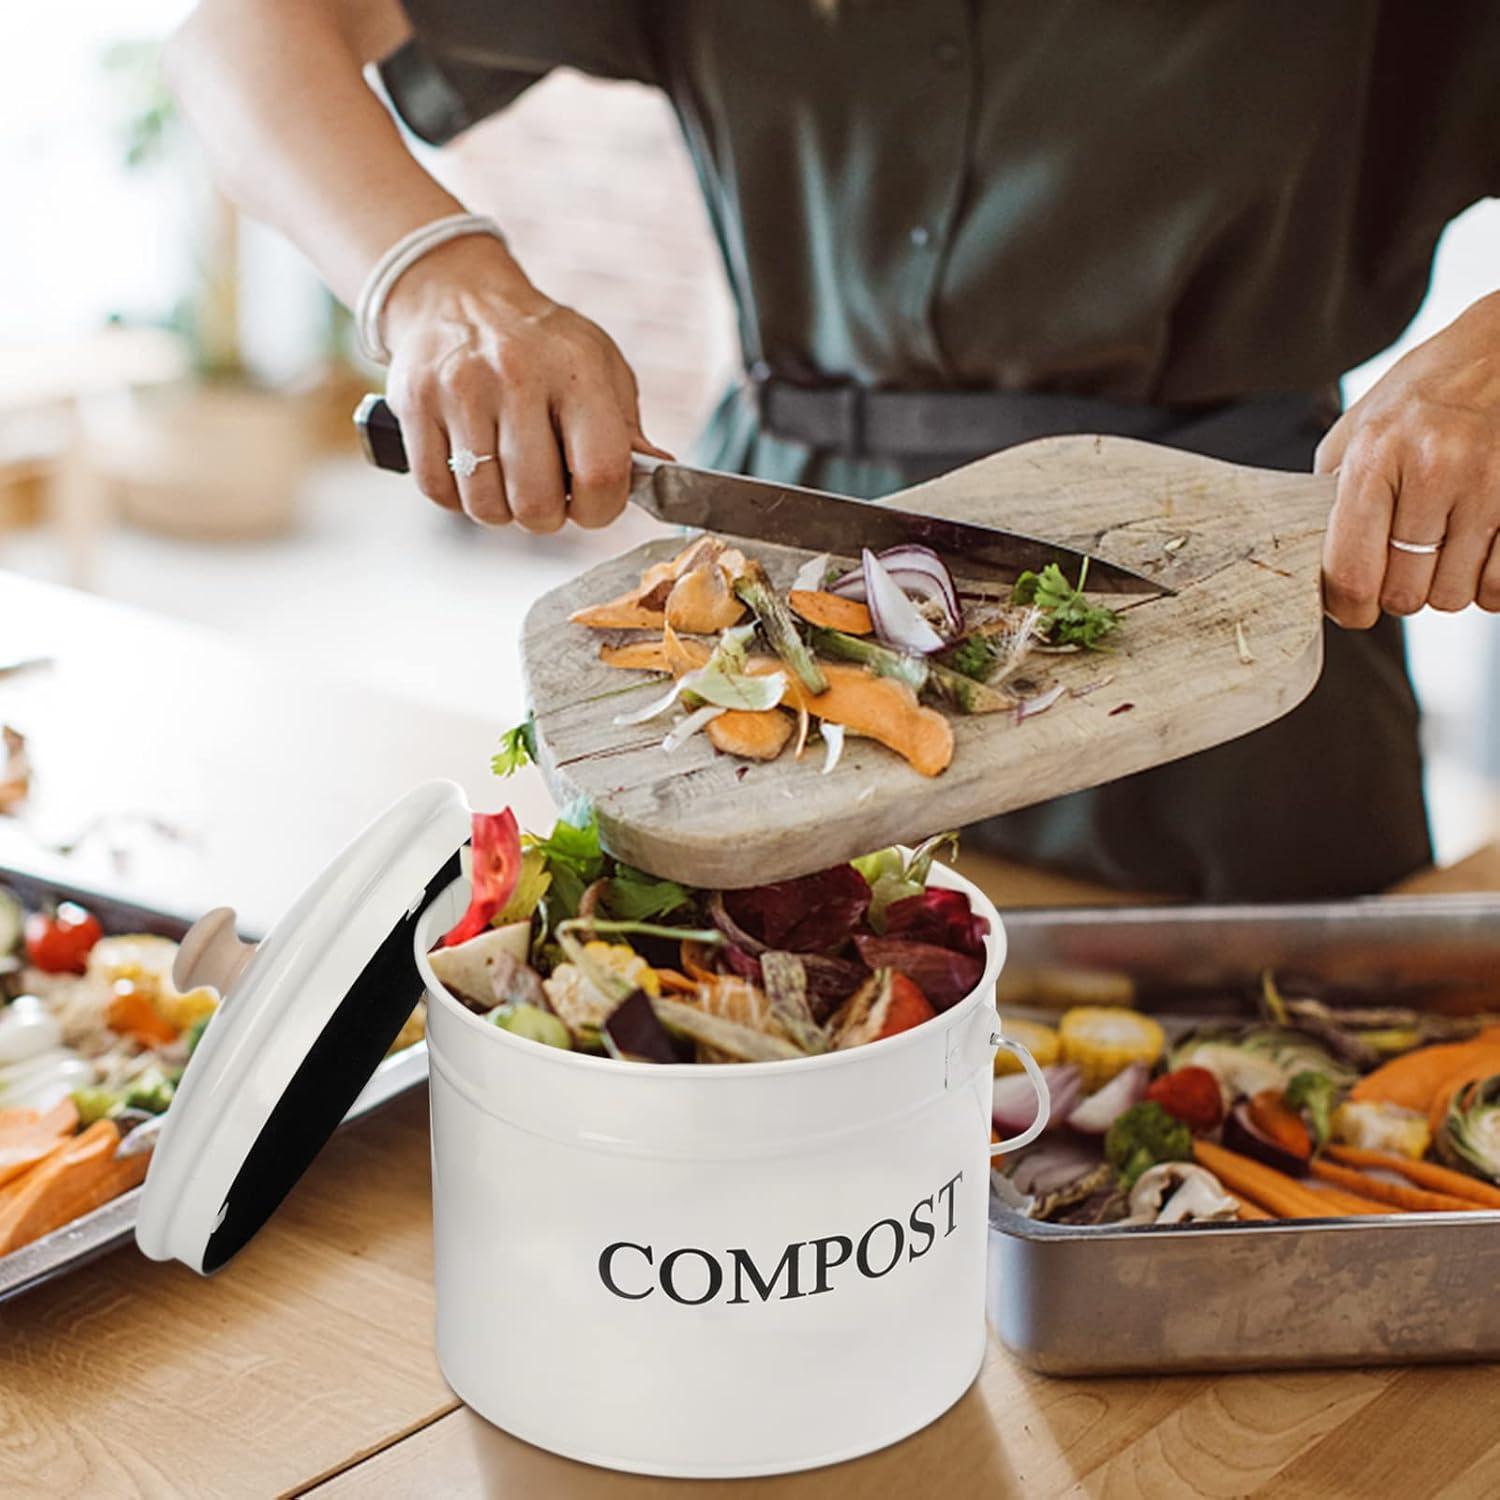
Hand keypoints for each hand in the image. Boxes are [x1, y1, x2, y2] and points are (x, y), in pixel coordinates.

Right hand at [381, 235, 669, 528]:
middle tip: (547, 495)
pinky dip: (457, 497)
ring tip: (508, 477)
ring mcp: (459, 390)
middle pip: (537, 502)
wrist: (457, 293)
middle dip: (547, 517)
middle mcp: (516, 377)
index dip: (602, 510)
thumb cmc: (542, 343)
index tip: (594, 504)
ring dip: (501, 509)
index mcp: (576, 372)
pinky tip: (472, 468)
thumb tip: (660, 473)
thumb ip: (627, 427)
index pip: (600, 473)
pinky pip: (437, 491)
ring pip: (485, 506)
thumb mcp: (601, 366)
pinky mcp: (414, 404)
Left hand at [1316, 290, 1499, 626]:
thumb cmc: (1427, 391)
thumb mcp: (1361, 427)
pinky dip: (1487, 583)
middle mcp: (1434, 469)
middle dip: (1399, 590)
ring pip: (1454, 595)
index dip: (1348, 607)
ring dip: (1444, 586)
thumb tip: (1317, 563)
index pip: (1352, 571)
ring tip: (1442, 547)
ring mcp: (1491, 484)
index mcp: (1376, 454)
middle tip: (1403, 562)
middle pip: (1404, 592)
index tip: (1352, 609)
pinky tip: (1478, 552)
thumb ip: (1332, 493)